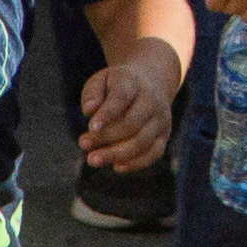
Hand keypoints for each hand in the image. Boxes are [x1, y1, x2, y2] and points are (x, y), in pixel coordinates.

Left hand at [77, 44, 179, 176]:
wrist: (152, 81)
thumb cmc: (117, 85)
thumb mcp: (101, 80)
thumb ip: (92, 93)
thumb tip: (89, 110)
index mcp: (133, 83)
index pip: (121, 98)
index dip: (107, 114)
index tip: (91, 128)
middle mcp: (152, 100)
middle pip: (132, 123)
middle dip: (106, 137)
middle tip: (83, 143)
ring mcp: (160, 119)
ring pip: (142, 141)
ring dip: (116, 154)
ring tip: (92, 159)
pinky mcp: (164, 134)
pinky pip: (154, 153)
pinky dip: (136, 163)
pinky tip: (116, 166)